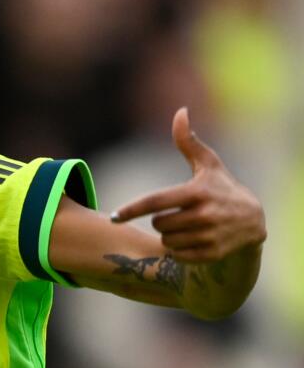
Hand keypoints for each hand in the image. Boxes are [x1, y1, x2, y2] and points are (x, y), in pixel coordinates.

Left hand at [110, 108, 265, 262]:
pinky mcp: (212, 254)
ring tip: (189, 227)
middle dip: (162, 220)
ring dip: (171, 236)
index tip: (113, 217)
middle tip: (180, 214)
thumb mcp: (208, 165)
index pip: (155, 202)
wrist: (254, 222)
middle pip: (158, 224)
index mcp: (197, 192)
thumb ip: (188, 142)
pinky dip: (180, 250)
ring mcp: (209, 236)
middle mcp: (204, 215)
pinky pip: (178, 256)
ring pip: (167, 241)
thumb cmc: (223, 188)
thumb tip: (180, 111)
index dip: (132, 210)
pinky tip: (194, 241)